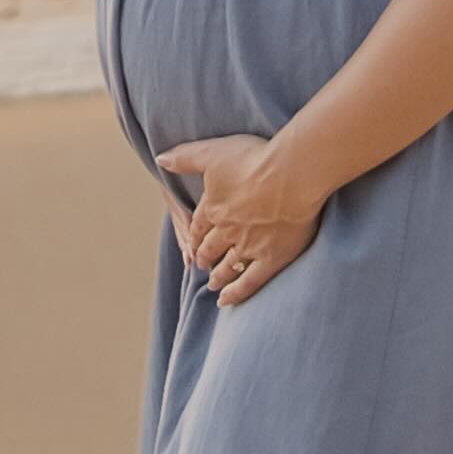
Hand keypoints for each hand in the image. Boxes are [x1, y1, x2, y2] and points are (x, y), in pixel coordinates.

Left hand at [157, 131, 322, 305]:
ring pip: (227, 266)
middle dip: (205, 256)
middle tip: (201, 263)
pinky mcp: (271, 258)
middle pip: (211, 248)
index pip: (198, 225)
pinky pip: (249, 282)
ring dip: (218, 275)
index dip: (194, 235)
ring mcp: (249, 247)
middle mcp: (227, 231)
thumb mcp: (212, 152)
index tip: (192, 243)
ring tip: (213, 283)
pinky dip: (236, 293)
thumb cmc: (254, 159)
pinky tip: (226, 301)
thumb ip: (185, 158)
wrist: (292, 175)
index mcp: (213, 207)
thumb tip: (160, 159)